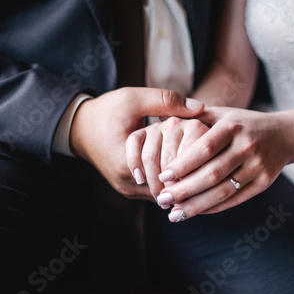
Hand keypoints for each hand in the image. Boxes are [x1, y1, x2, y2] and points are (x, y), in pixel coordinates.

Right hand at [69, 87, 203, 200]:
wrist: (80, 127)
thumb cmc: (107, 111)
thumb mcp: (135, 99)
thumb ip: (166, 102)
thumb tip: (199, 107)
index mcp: (125, 162)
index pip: (167, 176)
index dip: (191, 167)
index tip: (212, 156)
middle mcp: (126, 183)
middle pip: (168, 190)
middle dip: (188, 178)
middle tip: (214, 165)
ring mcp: (127, 189)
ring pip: (163, 194)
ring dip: (179, 182)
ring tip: (203, 168)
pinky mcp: (129, 189)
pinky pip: (155, 191)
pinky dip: (169, 182)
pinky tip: (186, 169)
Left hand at [155, 107, 293, 220]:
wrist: (285, 135)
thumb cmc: (244, 124)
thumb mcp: (223, 113)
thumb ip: (195, 117)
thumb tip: (161, 117)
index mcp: (233, 126)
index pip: (204, 148)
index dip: (182, 164)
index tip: (163, 176)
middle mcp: (247, 146)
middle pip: (211, 174)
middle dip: (184, 190)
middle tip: (162, 200)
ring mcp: (258, 166)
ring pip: (223, 191)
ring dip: (196, 205)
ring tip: (174, 214)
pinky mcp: (264, 183)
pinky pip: (235, 199)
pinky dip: (214, 208)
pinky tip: (196, 212)